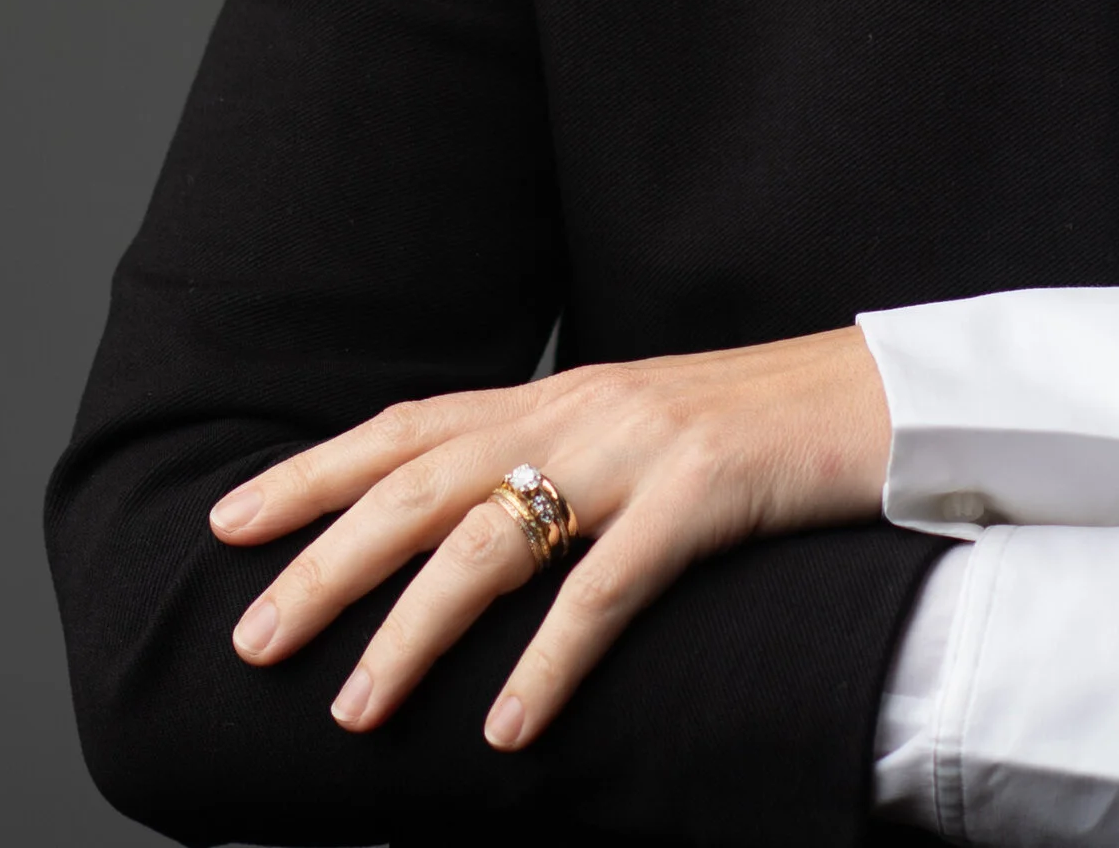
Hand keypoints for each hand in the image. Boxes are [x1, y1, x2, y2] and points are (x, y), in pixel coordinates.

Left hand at [207, 327, 889, 750]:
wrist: (889, 397)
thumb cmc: (768, 431)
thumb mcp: (645, 436)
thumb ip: (564, 468)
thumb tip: (475, 539)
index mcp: (567, 392)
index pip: (413, 423)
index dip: (316, 470)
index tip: (230, 523)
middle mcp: (587, 406)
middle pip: (424, 480)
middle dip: (328, 560)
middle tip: (252, 639)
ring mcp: (644, 446)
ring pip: (495, 534)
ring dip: (412, 628)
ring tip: (353, 709)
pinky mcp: (707, 491)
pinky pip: (608, 587)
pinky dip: (549, 661)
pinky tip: (508, 727)